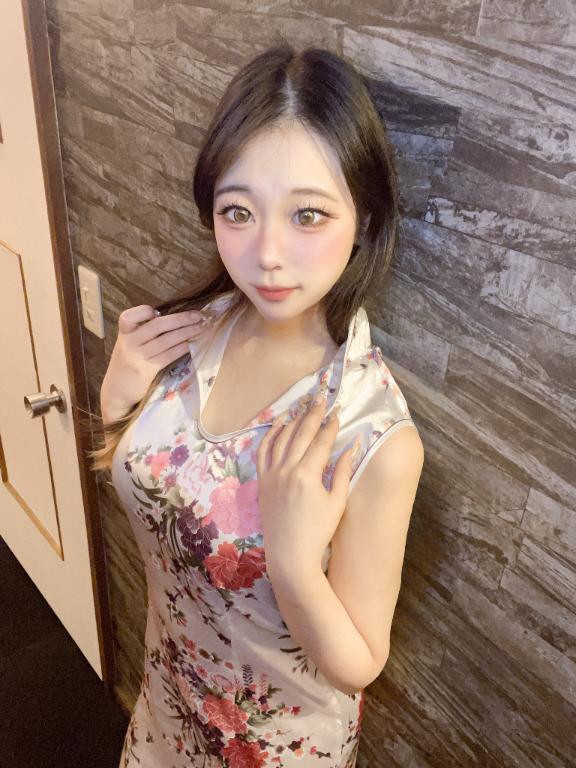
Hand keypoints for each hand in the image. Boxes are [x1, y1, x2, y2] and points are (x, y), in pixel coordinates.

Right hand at [100, 304, 210, 421]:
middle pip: (156, 326)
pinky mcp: (146, 371)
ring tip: (202, 328)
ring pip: (166, 340)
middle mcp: (129, 343)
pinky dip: (181, 348)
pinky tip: (192, 345)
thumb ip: (141, 334)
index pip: (128, 317)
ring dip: (186, 332)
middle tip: (199, 315)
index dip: (143, 311)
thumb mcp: (127, 346)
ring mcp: (137, 357)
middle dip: (180, 319)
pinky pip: (167, 356)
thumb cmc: (125, 366)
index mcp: (123, 334)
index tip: (158, 312)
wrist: (115, 392)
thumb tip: (170, 321)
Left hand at [255, 396, 359, 577]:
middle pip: (301, 434)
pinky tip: (279, 425)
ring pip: (281, 439)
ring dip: (293, 421)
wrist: (290, 556)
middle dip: (313, 415)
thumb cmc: (318, 533)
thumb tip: (351, 447)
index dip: (331, 427)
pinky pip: (263, 452)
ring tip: (303, 407)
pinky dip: (270, 435)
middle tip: (322, 400)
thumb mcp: (337, 503)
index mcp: (307, 476)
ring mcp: (271, 475)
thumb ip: (343, 472)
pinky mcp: (262, 482)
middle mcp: (286, 470)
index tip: (338, 414)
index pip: (321, 442)